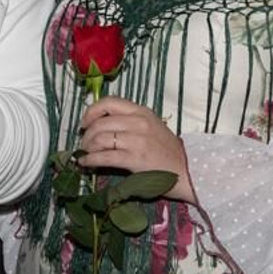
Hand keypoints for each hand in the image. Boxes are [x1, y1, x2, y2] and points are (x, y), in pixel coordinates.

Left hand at [78, 96, 193, 203]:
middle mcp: (138, 123)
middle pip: (100, 122)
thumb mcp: (151, 126)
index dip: (91, 111)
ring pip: (100, 138)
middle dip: (87, 134)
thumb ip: (130, 122)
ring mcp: (136, 140)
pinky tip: (85, 162)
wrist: (188, 171)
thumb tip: (101, 125)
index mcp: (141, 112)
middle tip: (84, 143)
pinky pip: (104, 157)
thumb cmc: (168, 151)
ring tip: (86, 153)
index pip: (109, 102)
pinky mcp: (134, 159)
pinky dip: (90, 159)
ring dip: (87, 146)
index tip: (85, 122)